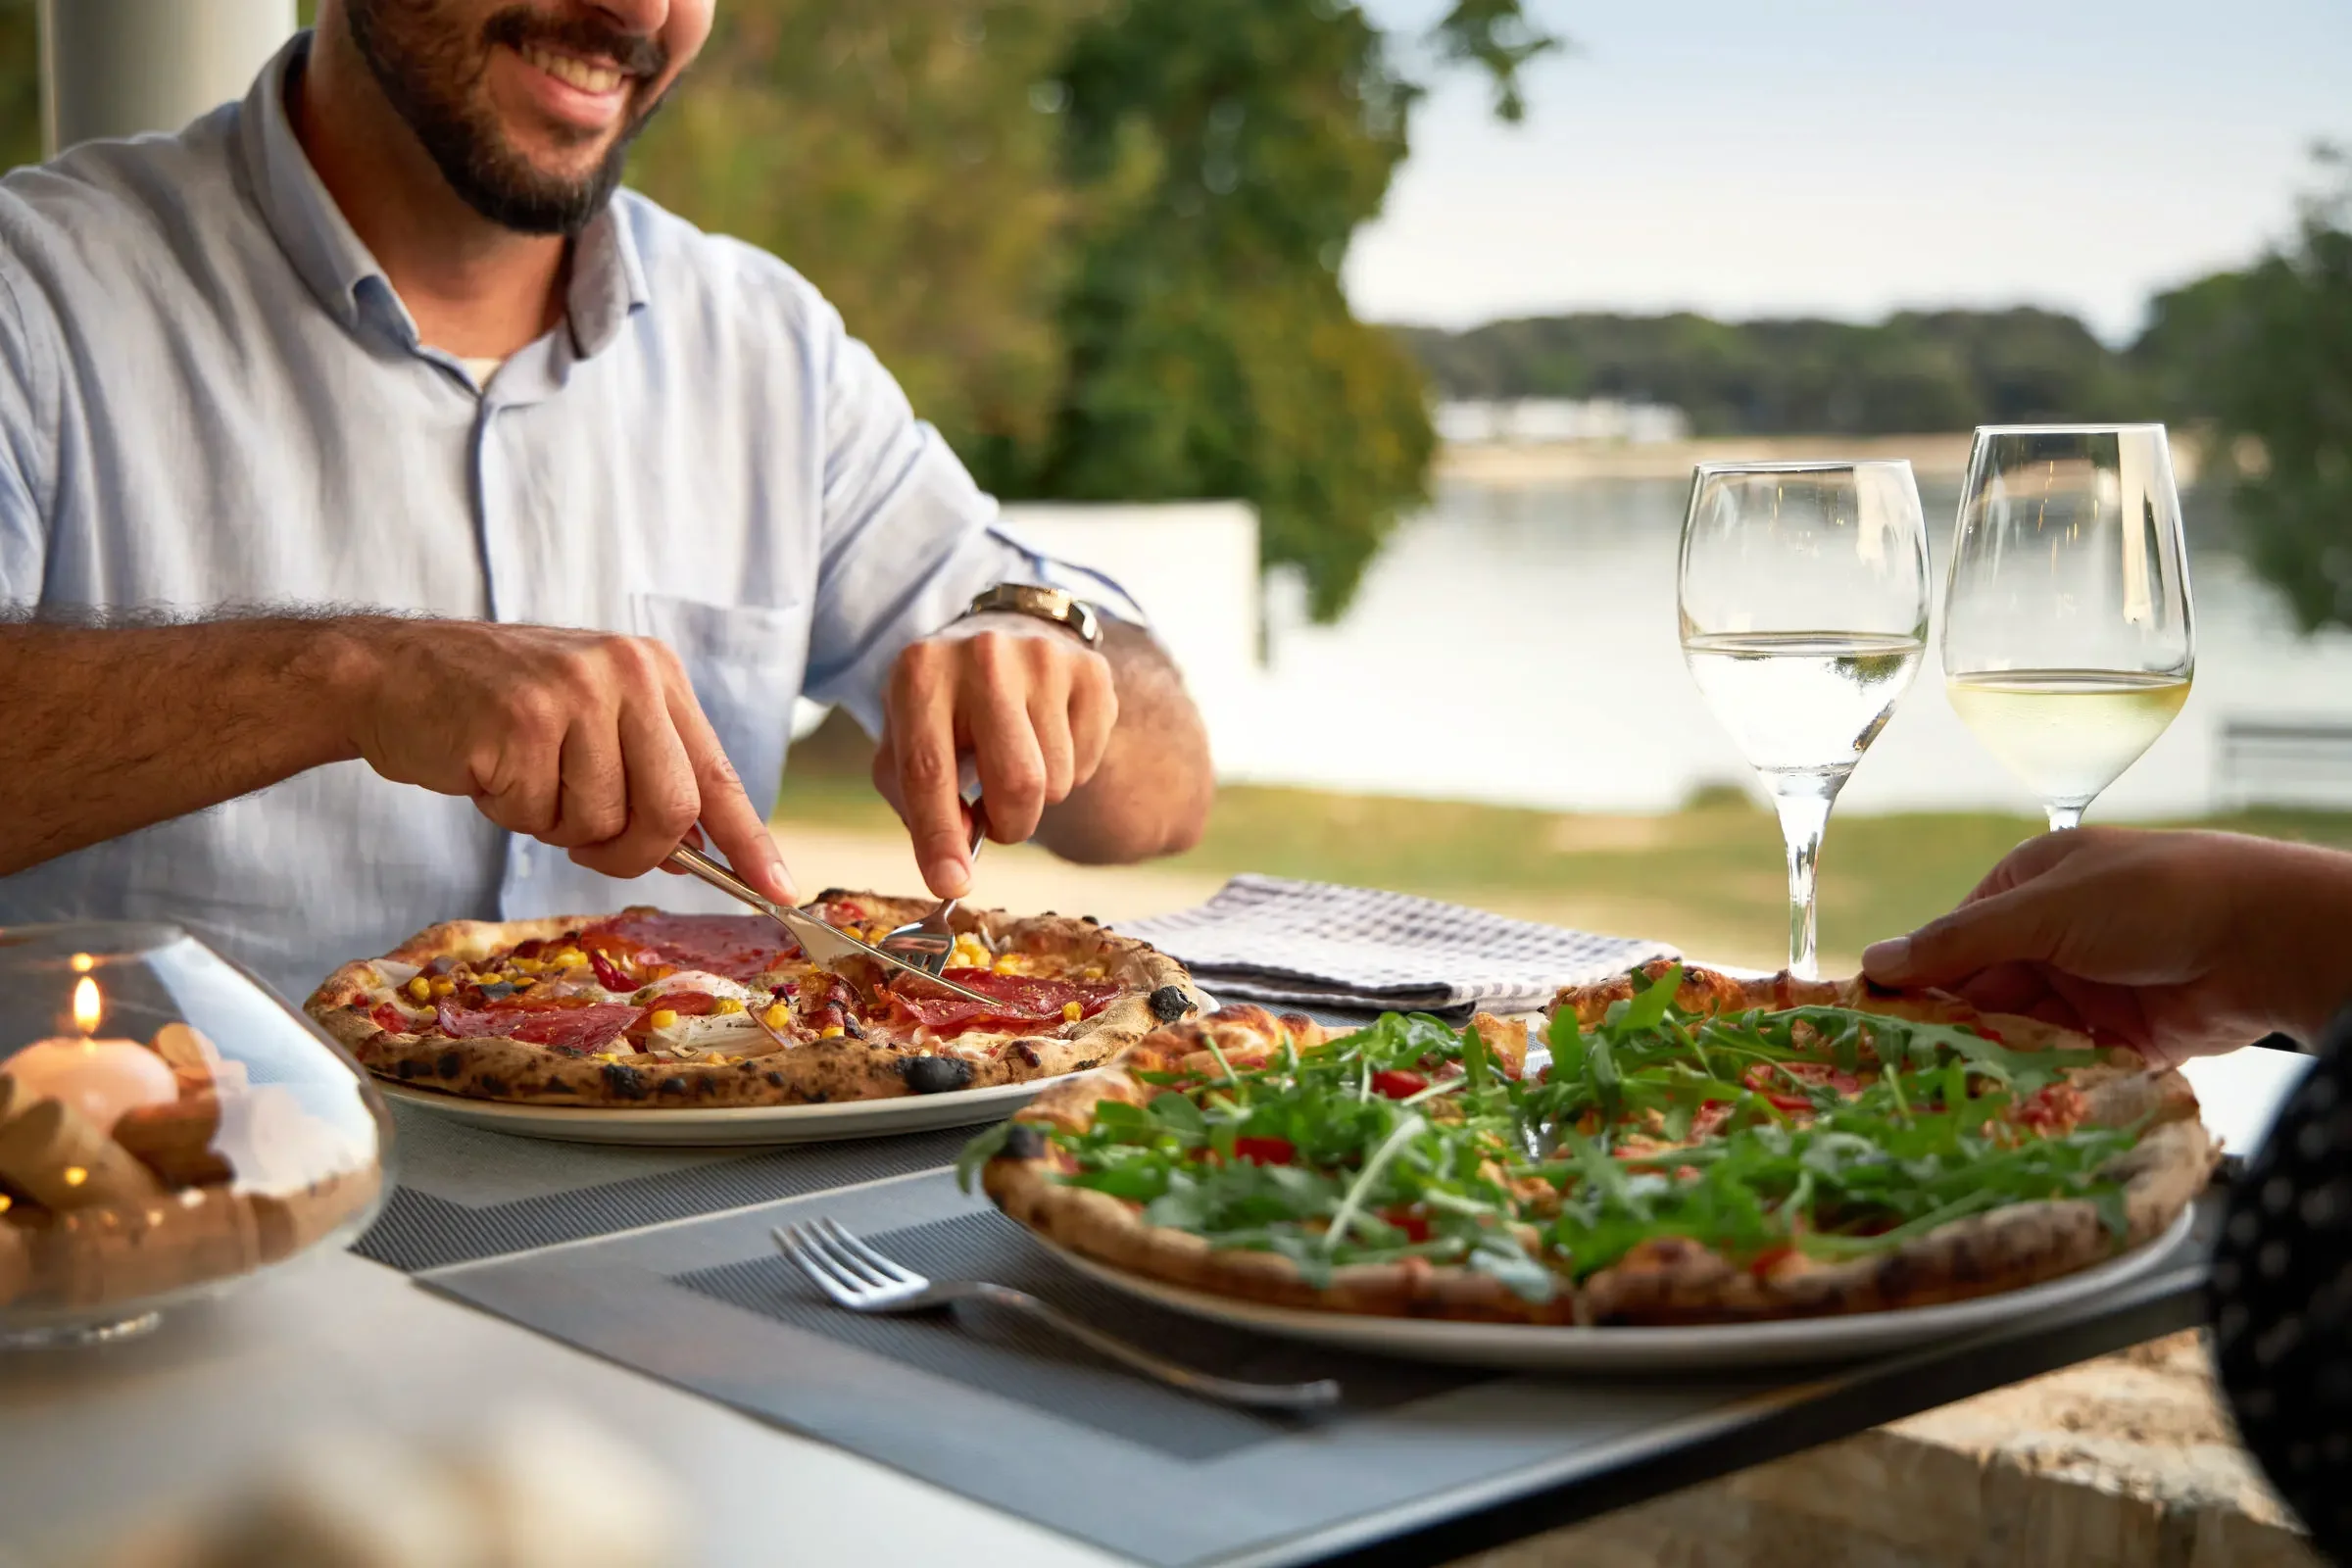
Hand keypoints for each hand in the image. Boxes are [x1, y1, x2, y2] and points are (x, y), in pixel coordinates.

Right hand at [335, 619, 794, 900]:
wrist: (389, 674)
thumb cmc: (493, 712)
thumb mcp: (588, 723)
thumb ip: (646, 774)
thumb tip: (700, 849)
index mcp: (654, 674)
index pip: (717, 773)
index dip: (750, 839)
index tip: (780, 890)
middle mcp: (626, 673)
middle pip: (672, 811)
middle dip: (632, 851)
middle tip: (585, 842)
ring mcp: (574, 692)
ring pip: (603, 823)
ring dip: (558, 827)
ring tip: (523, 778)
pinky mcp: (522, 720)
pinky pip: (541, 815)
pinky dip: (513, 813)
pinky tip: (489, 769)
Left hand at [871, 613, 1116, 895]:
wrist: (1003, 637)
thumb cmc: (943, 710)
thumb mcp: (904, 742)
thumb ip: (916, 801)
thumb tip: (959, 858)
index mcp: (921, 672)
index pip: (931, 770)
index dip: (940, 837)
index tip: (951, 886)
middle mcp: (984, 655)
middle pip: (1017, 781)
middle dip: (1010, 825)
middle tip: (996, 821)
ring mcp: (1045, 658)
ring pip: (1057, 780)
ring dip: (1036, 798)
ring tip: (1015, 762)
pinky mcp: (1091, 670)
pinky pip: (1088, 762)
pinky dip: (1067, 771)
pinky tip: (1045, 739)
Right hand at [1860, 827, 2351, 1063]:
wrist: (2267, 940)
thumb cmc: (2156, 897)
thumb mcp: (2044, 910)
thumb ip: (1959, 942)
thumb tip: (1873, 961)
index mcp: (2027, 887)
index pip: (1951, 940)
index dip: (1913, 981)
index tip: (1871, 1025)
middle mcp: (2051, 936)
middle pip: (1980, 992)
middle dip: (1950, 1030)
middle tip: (1901, 1074)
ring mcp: (2086, 987)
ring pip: (2017, 1032)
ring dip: (1992, 1060)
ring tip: (1945, 1098)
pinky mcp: (2118, 1036)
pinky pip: (2062, 1062)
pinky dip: (2038, 1081)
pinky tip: (2002, 1105)